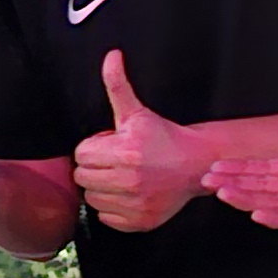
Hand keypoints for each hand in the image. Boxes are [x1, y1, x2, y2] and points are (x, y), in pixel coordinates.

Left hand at [71, 51, 205, 232]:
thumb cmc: (164, 137)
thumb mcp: (137, 111)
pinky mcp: (140, 221)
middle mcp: (129, 179)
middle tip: (114, 161)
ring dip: (101, 188)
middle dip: (94, 166)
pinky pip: (106, 218)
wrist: (197, 164)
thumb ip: (117, 85)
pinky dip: (113, 208)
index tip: (111, 145)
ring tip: (120, 177)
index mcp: (125, 151)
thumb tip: (112, 56)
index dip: (94, 147)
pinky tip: (127, 193)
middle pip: (82, 177)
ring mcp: (135, 203)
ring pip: (92, 198)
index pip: (81, 153)